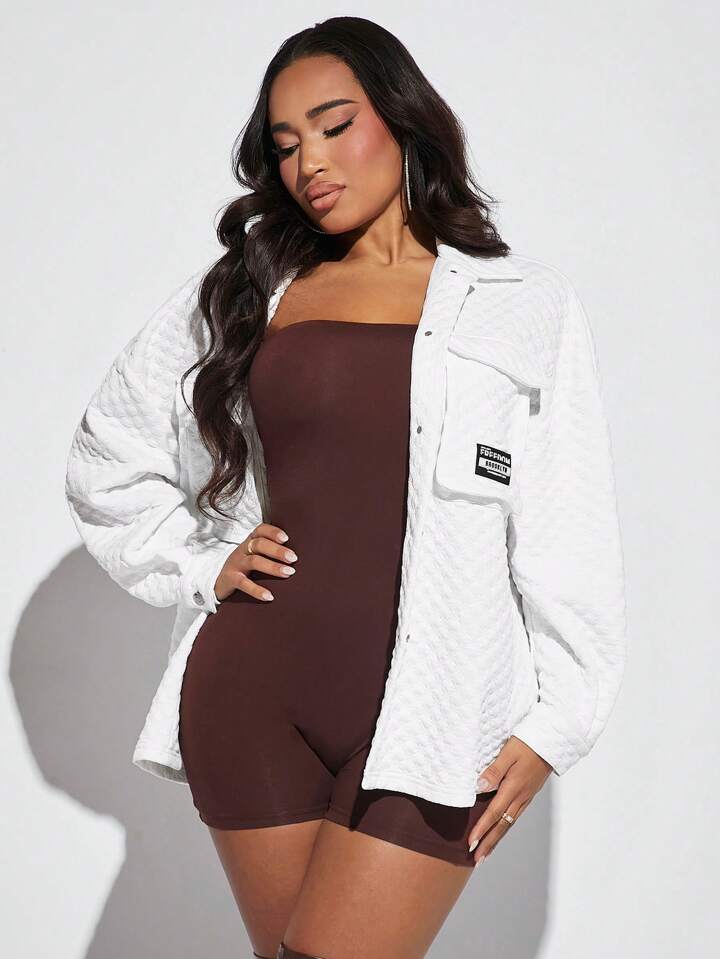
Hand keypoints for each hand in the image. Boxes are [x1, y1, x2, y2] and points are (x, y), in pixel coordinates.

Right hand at [214, 523, 297, 602]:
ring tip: (288, 573)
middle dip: (277, 550)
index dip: (272, 532)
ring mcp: (235, 564)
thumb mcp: (254, 556)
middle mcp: (242, 550)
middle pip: (259, 544)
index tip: (286, 538)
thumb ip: (270, 553)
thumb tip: (299, 557)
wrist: (219, 583)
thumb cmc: (244, 568)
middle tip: (293, 558)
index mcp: (249, 542)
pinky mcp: (230, 579)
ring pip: (254, 561)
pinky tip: (270, 596)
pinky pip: (243, 583)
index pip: (260, 530)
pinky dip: (257, 590)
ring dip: (272, 567)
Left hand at [467, 736, 552, 864]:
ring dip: (496, 839)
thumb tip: (479, 787)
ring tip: (485, 852)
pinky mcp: (528, 794)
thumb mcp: (509, 752)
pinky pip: (515, 816)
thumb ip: (494, 770)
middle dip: (488, 843)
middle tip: (476, 860)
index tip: (471, 844)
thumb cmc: (527, 743)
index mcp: (514, 787)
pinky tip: (500, 831)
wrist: (551, 742)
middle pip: (502, 825)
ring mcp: (526, 797)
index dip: (482, 829)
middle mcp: (520, 797)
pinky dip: (505, 828)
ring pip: (509, 823)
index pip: (494, 813)